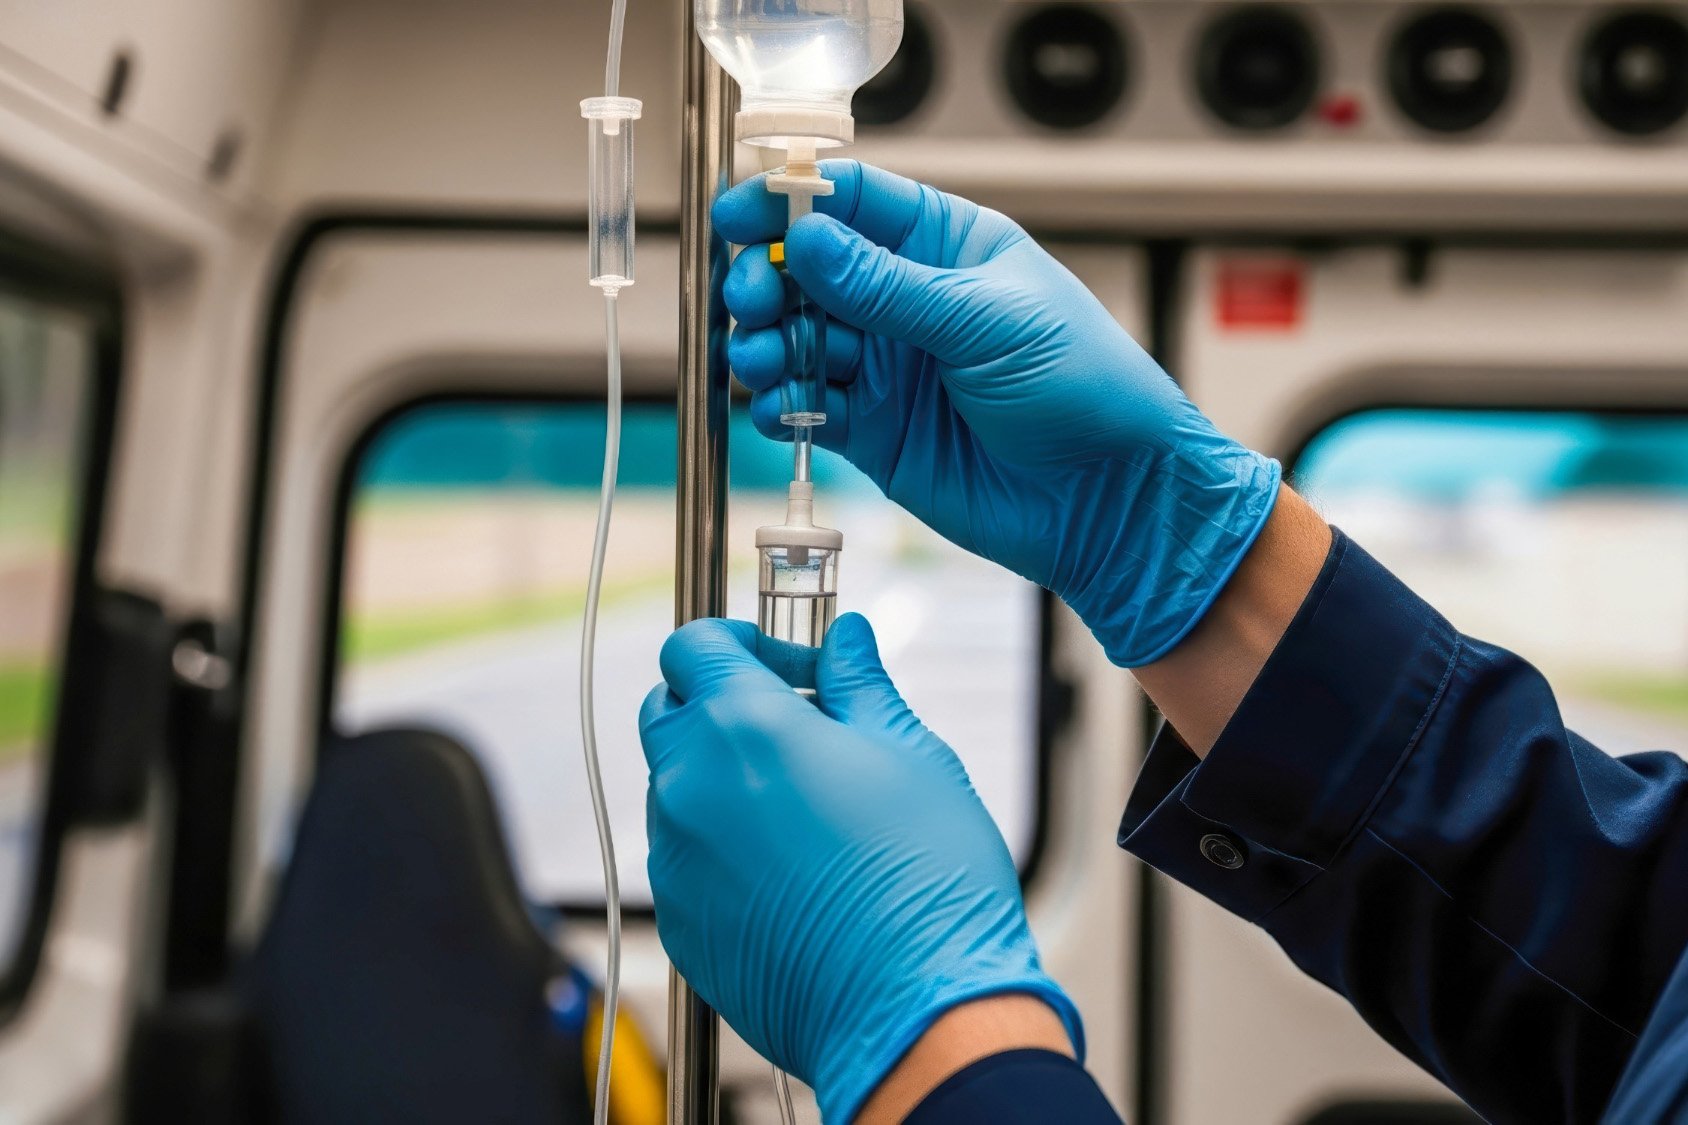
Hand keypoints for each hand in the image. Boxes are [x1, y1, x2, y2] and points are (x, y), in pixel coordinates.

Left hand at [638, 615, 1080, 1121]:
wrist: (917, 1010)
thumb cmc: (927, 880)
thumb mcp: (910, 753)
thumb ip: (859, 685)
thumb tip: (845, 639)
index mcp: (742, 727)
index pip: (692, 645)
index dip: (735, 642)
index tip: (780, 664)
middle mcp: (690, 787)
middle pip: (670, 712)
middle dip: (721, 705)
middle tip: (796, 730)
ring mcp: (676, 859)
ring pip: (677, 789)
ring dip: (723, 780)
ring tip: (806, 810)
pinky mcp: (679, 921)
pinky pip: (685, 859)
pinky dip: (722, 847)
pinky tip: (793, 870)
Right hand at [714, 161, 1280, 665]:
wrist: (1108, 498)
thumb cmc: (1085, 389)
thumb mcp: (988, 321)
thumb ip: (889, 286)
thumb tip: (808, 240)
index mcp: (946, 245)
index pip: (852, 201)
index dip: (789, 200)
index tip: (740, 214)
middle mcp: (906, 299)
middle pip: (807, 268)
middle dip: (767, 276)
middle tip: (754, 299)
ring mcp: (887, 366)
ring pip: (797, 338)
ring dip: (767, 343)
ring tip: (764, 359)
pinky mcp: (874, 430)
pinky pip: (806, 406)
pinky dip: (780, 405)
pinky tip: (781, 409)